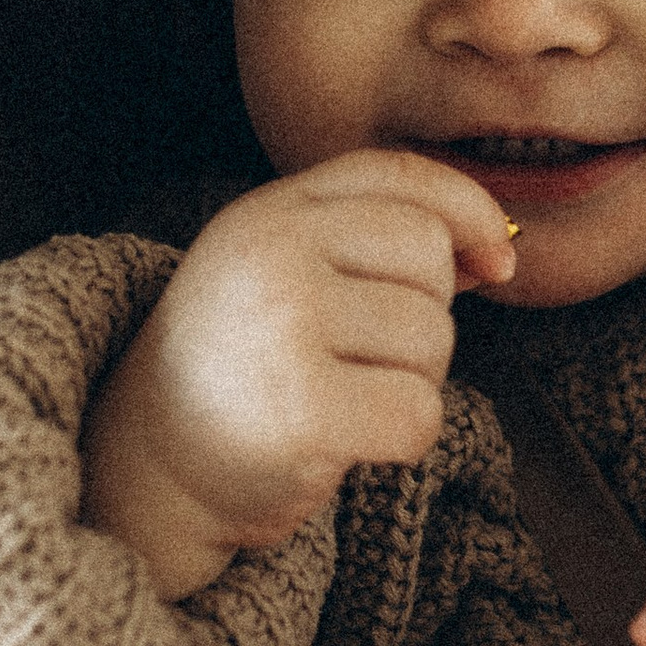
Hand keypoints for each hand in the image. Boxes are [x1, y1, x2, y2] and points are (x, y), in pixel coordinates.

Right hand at [81, 152, 515, 596]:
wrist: (149, 470)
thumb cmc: (240, 374)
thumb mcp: (288, 277)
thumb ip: (376, 248)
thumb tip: (496, 250)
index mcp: (269, 213)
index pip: (400, 175)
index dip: (467, 211)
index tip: (496, 261)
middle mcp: (272, 254)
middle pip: (430, 259)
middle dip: (424, 318)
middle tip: (361, 360)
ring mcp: (284, 327)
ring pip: (432, 341)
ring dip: (410, 384)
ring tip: (341, 400)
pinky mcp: (303, 410)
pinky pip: (418, 414)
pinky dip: (403, 440)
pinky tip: (347, 443)